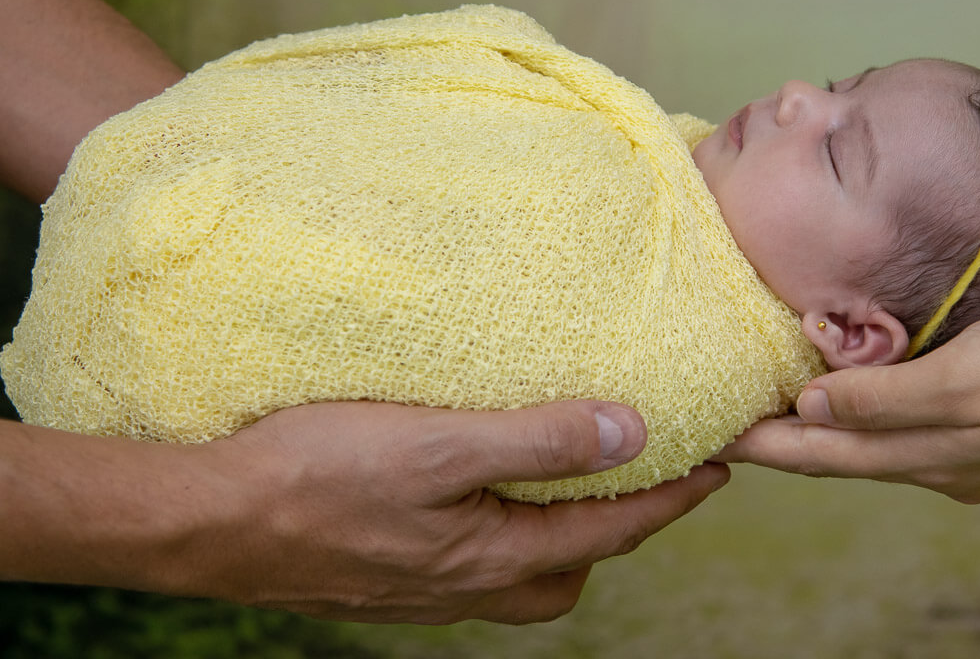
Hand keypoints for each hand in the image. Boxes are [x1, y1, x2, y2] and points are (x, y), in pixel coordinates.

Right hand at [186, 400, 728, 623]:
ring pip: (527, 574)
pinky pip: (478, 569)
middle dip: (624, 528)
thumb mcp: (440, 445)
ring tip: (572, 485)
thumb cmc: (319, 475)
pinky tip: (487, 504)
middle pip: (576, 565)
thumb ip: (537, 442)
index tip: (720, 468)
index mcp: (494, 554)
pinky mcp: (394, 581)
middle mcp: (469, 586)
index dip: (674, 497)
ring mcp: (429, 592)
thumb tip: (630, 434)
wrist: (212, 523)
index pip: (613, 527)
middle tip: (648, 477)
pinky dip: (509, 537)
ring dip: (565, 534)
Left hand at [717, 300, 979, 504]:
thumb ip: (883, 398)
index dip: (767, 446)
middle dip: (790, 440)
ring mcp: (975, 460)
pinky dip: (886, 418)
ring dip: (836, 429)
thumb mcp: (961, 376)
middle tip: (736, 427)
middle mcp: (944, 468)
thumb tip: (812, 405)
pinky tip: (877, 400)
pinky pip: (921, 433)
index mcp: (929, 457)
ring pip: (884, 445)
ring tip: (793, 409)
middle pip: (847, 453)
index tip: (715, 438)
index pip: (824, 453)